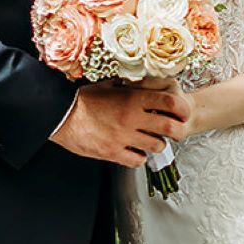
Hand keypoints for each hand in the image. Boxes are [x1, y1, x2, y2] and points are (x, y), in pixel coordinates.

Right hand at [50, 83, 193, 167]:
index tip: (182, 113)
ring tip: (151, 140)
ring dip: (157, 144)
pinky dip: (140, 157)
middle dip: (175, 130)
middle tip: (173, 131)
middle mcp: (132, 118)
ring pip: (156, 146)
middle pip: (169, 127)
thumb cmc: (82, 100)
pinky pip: (137, 160)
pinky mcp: (113, 153)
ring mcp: (123, 137)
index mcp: (132, 98)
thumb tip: (141, 83)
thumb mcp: (108, 85)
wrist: (60, 116)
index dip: (181, 109)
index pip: (170, 102)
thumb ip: (128, 87)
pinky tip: (135, 152)